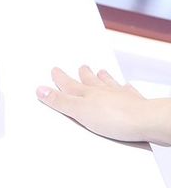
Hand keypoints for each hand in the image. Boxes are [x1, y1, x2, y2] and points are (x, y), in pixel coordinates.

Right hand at [38, 65, 170, 144]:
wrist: (145, 121)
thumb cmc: (114, 118)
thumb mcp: (79, 112)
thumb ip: (60, 101)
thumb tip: (41, 89)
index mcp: (86, 93)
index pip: (68, 84)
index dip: (60, 78)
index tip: (55, 71)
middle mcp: (102, 91)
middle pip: (89, 80)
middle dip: (83, 74)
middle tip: (80, 67)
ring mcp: (119, 95)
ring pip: (108, 83)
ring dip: (102, 77)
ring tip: (100, 71)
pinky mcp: (135, 103)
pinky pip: (128, 91)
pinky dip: (125, 87)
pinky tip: (126, 86)